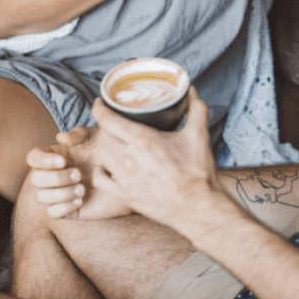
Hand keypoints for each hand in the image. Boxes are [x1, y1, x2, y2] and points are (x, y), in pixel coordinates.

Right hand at [26, 126, 132, 219]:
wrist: (128, 176)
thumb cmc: (110, 152)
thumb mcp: (98, 136)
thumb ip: (79, 133)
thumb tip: (59, 138)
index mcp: (55, 156)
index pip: (33, 157)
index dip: (43, 160)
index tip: (63, 161)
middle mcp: (53, 174)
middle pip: (35, 179)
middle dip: (56, 178)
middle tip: (79, 175)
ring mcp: (59, 192)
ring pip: (42, 197)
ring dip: (61, 193)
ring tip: (83, 189)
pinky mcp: (67, 209)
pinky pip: (52, 213)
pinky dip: (64, 207)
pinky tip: (81, 201)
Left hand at [89, 87, 223, 230]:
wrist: (197, 208)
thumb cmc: (198, 173)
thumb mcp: (199, 135)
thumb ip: (196, 109)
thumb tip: (191, 90)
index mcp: (143, 140)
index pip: (107, 119)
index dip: (99, 108)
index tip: (101, 102)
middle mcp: (128, 158)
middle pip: (102, 135)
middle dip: (105, 125)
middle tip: (113, 121)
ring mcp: (124, 179)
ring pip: (101, 155)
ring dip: (104, 145)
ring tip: (113, 141)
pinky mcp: (124, 195)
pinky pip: (100, 179)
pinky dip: (101, 170)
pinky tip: (110, 166)